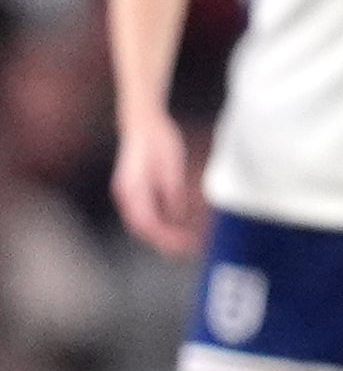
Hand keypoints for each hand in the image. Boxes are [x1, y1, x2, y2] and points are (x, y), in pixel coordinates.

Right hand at [110, 113, 201, 258]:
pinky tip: (178, 225)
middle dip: (165, 241)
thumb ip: (173, 195)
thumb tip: (178, 219)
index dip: (166, 239)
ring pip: (143, 223)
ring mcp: (128, 193)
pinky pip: (146, 212)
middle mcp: (126, 195)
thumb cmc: (158, 141)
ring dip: (162, 234)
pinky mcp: (134, 190)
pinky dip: (161, 222)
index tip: (186, 245)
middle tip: (190, 248)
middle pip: (143, 227)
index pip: (147, 224)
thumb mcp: (172, 168)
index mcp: (132, 190)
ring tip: (186, 242)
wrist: (143, 122)